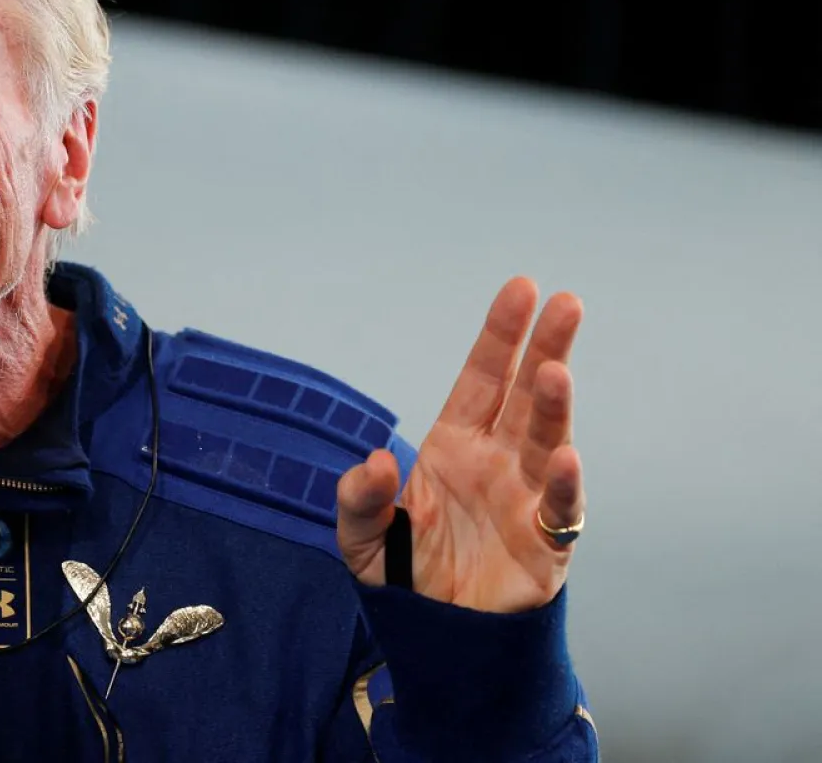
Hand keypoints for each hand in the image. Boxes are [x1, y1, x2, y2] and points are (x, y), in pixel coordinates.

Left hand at [336, 277, 584, 612]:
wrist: (437, 638)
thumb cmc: (405, 576)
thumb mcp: (360, 537)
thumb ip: (359, 498)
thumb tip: (377, 460)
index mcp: (455, 445)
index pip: (483, 379)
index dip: (501, 336)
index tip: (521, 288)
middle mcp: (498, 463)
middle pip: (526, 396)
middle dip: (545, 349)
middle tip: (567, 304)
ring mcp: (526, 500)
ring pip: (548, 443)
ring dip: (552, 408)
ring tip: (555, 370)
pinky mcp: (546, 546)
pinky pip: (561, 511)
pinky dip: (566, 486)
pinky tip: (566, 458)